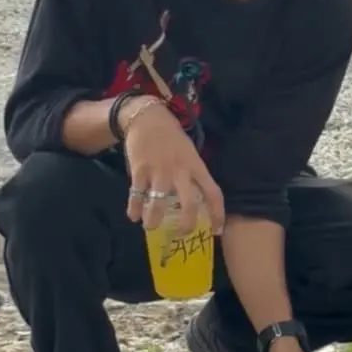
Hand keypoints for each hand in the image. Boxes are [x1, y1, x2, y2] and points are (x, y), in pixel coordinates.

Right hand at [120, 98, 224, 233]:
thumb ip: (192, 175)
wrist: (148, 117)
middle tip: (182, 233)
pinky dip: (134, 208)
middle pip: (190, 203)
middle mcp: (181, 171)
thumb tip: (195, 201)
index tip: (217, 230)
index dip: (217, 214)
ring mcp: (160, 171)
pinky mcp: (140, 169)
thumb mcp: (189, 154)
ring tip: (150, 226)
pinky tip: (133, 216)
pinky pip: (137, 194)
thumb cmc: (172, 139)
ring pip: (159, 202)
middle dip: (187, 223)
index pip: (213, 193)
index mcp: (196, 166)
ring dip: (153, 219)